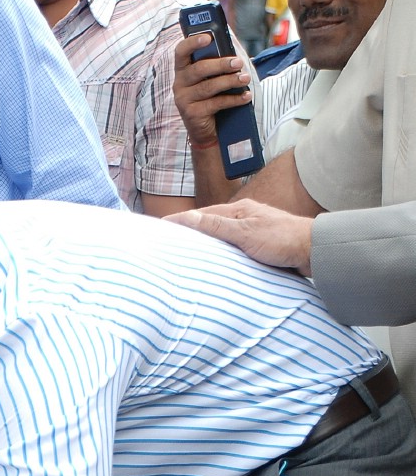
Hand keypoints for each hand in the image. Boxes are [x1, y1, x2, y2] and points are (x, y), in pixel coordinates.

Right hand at [169, 199, 312, 274]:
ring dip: (206, 245)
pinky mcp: (259, 248)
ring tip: (186, 254)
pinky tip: (216, 264)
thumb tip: (188, 218)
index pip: (202, 215)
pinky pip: (233, 250)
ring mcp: (252, 234)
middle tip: (168, 241)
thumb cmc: (282, 240)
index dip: (181, 222)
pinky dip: (220, 255)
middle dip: (190, 232)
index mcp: (238, 211)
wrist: (314, 251)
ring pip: (222, 239)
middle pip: (210, 226)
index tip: (161, 227)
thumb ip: (216, 226)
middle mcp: (244, 220)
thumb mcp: (245, 233)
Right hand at [173, 33, 251, 147]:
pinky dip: (234, 99)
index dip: (192, 42)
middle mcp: (179, 84)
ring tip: (245, 78)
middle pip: (199, 69)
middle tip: (238, 63)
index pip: (181, 51)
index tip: (209, 37)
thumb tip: (234, 55)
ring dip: (230, 81)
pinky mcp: (193, 114)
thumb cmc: (210, 98)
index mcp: (182, 70)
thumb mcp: (209, 80)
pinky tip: (245, 96)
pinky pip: (216, 104)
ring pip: (209, 86)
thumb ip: (215, 66)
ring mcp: (184, 100)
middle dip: (221, 64)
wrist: (205, 130)